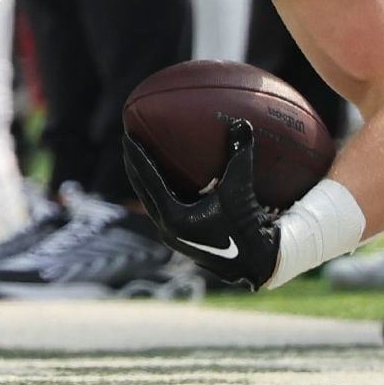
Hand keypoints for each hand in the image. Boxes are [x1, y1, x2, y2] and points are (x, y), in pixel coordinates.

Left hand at [123, 122, 280, 288]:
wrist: (257, 261)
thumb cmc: (247, 225)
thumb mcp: (241, 188)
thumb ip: (240, 155)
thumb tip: (243, 123)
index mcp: (173, 216)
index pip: (148, 180)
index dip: (137, 157)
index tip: (126, 137)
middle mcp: (166, 227)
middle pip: (141, 190)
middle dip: (133, 166)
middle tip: (127, 141)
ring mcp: (171, 235)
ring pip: (149, 201)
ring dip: (143, 180)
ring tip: (138, 159)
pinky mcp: (179, 238)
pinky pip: (161, 209)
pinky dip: (157, 192)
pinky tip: (163, 179)